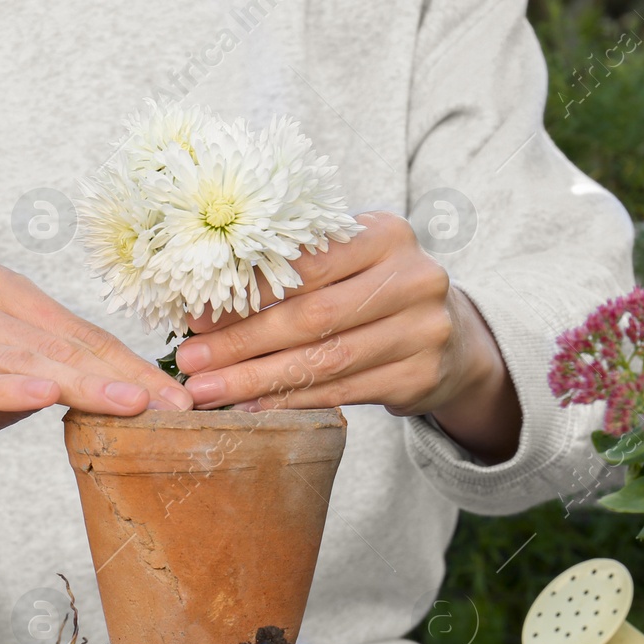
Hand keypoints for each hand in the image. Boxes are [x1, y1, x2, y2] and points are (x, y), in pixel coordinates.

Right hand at [0, 260, 191, 509]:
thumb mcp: (10, 379)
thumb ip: (62, 374)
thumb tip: (142, 391)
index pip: (75, 329)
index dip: (129, 363)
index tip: (177, 396)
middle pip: (55, 344)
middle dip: (118, 377)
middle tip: (170, 407)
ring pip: (19, 361)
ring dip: (80, 386)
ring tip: (131, 407)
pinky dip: (5, 389)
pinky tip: (43, 398)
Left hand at [174, 212, 521, 462]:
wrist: (452, 335)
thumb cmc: (375, 291)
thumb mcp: (348, 263)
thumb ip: (292, 273)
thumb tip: (204, 308)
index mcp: (387, 234)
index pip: (307, 265)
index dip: (248, 293)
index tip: (195, 318)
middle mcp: (414, 278)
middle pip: (313, 316)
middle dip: (243, 343)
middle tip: (191, 363)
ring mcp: (423, 331)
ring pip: (325, 360)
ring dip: (258, 380)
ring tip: (209, 393)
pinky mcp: (420, 376)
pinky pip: (343, 392)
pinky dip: (291, 402)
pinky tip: (252, 409)